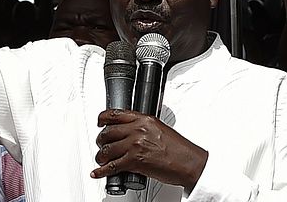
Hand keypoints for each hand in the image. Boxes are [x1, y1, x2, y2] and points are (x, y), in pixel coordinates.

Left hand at [91, 109, 206, 191]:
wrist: (188, 163)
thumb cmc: (178, 149)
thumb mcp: (160, 129)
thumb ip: (144, 128)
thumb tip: (131, 132)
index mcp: (144, 120)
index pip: (116, 114)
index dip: (103, 118)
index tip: (99, 121)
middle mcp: (137, 130)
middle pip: (108, 132)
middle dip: (100, 140)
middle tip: (101, 145)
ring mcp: (135, 145)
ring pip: (107, 149)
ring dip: (100, 156)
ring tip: (101, 160)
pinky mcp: (134, 161)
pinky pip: (111, 166)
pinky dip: (101, 171)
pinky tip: (98, 172)